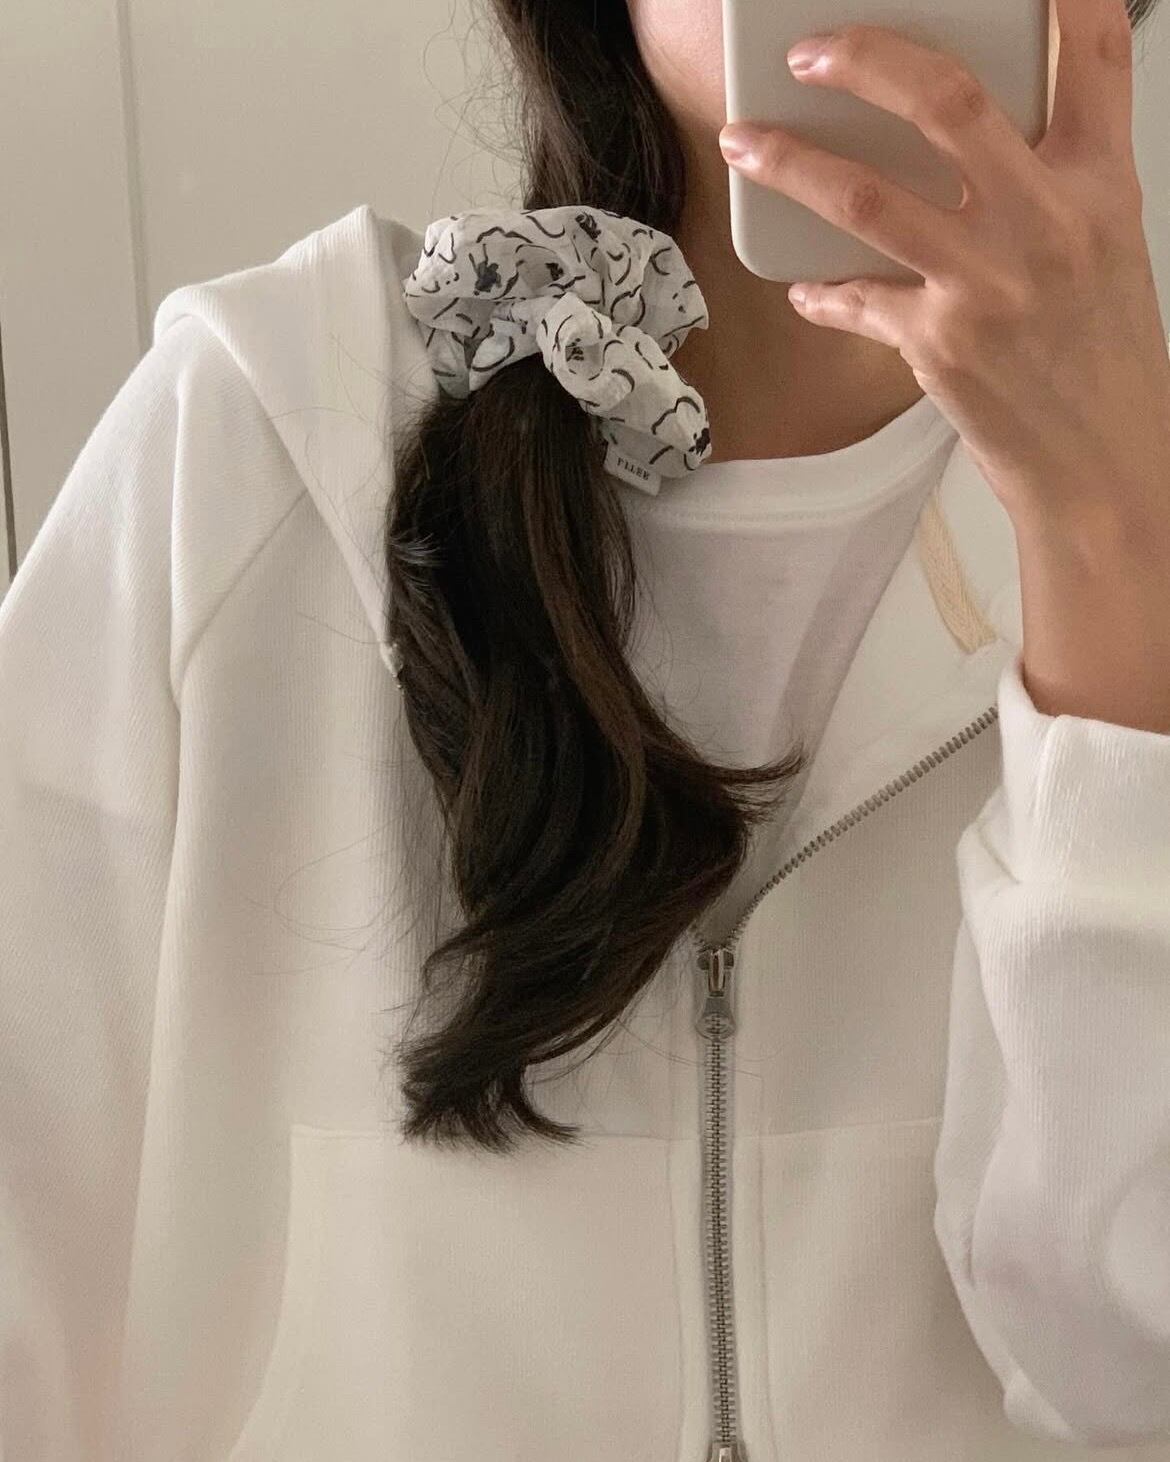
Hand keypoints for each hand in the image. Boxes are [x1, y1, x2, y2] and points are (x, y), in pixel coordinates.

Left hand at [717, 0, 1169, 541]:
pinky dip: (822, 291)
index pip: (1095, 55)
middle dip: (866, 58)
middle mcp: (1045, 222)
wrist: (1102, 463)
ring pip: (866, 195)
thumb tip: (974, 142)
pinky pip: (856, 300)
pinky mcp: (940, 344)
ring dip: (791, 162)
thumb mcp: (1103, 249)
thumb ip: (1050, 184)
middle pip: (946, 100)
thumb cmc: (1101, 356)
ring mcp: (987, 283)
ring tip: (745, 142)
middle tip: (809, 51)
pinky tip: (805, 288)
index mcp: (1099, 186)